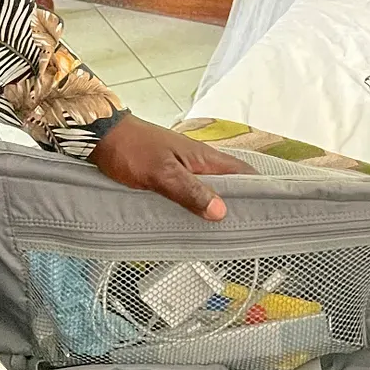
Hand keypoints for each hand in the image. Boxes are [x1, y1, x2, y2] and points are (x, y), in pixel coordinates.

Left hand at [89, 115, 251, 219]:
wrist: (101, 136)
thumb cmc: (132, 149)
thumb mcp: (162, 174)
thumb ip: (191, 192)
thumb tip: (220, 212)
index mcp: (205, 158)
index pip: (244, 173)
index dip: (259, 190)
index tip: (267, 213)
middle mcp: (199, 162)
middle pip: (229, 184)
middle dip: (239, 204)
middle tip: (245, 231)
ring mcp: (184, 167)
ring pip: (209, 189)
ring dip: (215, 207)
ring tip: (222, 233)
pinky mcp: (170, 174)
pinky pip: (191, 192)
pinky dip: (196, 205)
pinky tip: (193, 221)